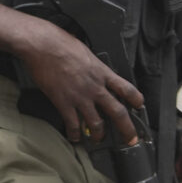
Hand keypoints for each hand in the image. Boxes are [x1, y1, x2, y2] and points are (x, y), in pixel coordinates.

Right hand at [15, 23, 145, 147]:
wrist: (43, 45)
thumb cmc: (60, 43)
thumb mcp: (86, 52)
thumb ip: (92, 65)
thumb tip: (93, 69)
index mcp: (102, 72)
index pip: (127, 89)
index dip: (136, 100)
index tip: (139, 106)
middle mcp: (95, 87)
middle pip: (118, 112)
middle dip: (127, 129)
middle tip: (130, 139)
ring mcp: (80, 97)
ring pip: (97, 124)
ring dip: (99, 135)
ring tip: (98, 139)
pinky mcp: (64, 103)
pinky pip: (73, 124)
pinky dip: (74, 134)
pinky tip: (74, 137)